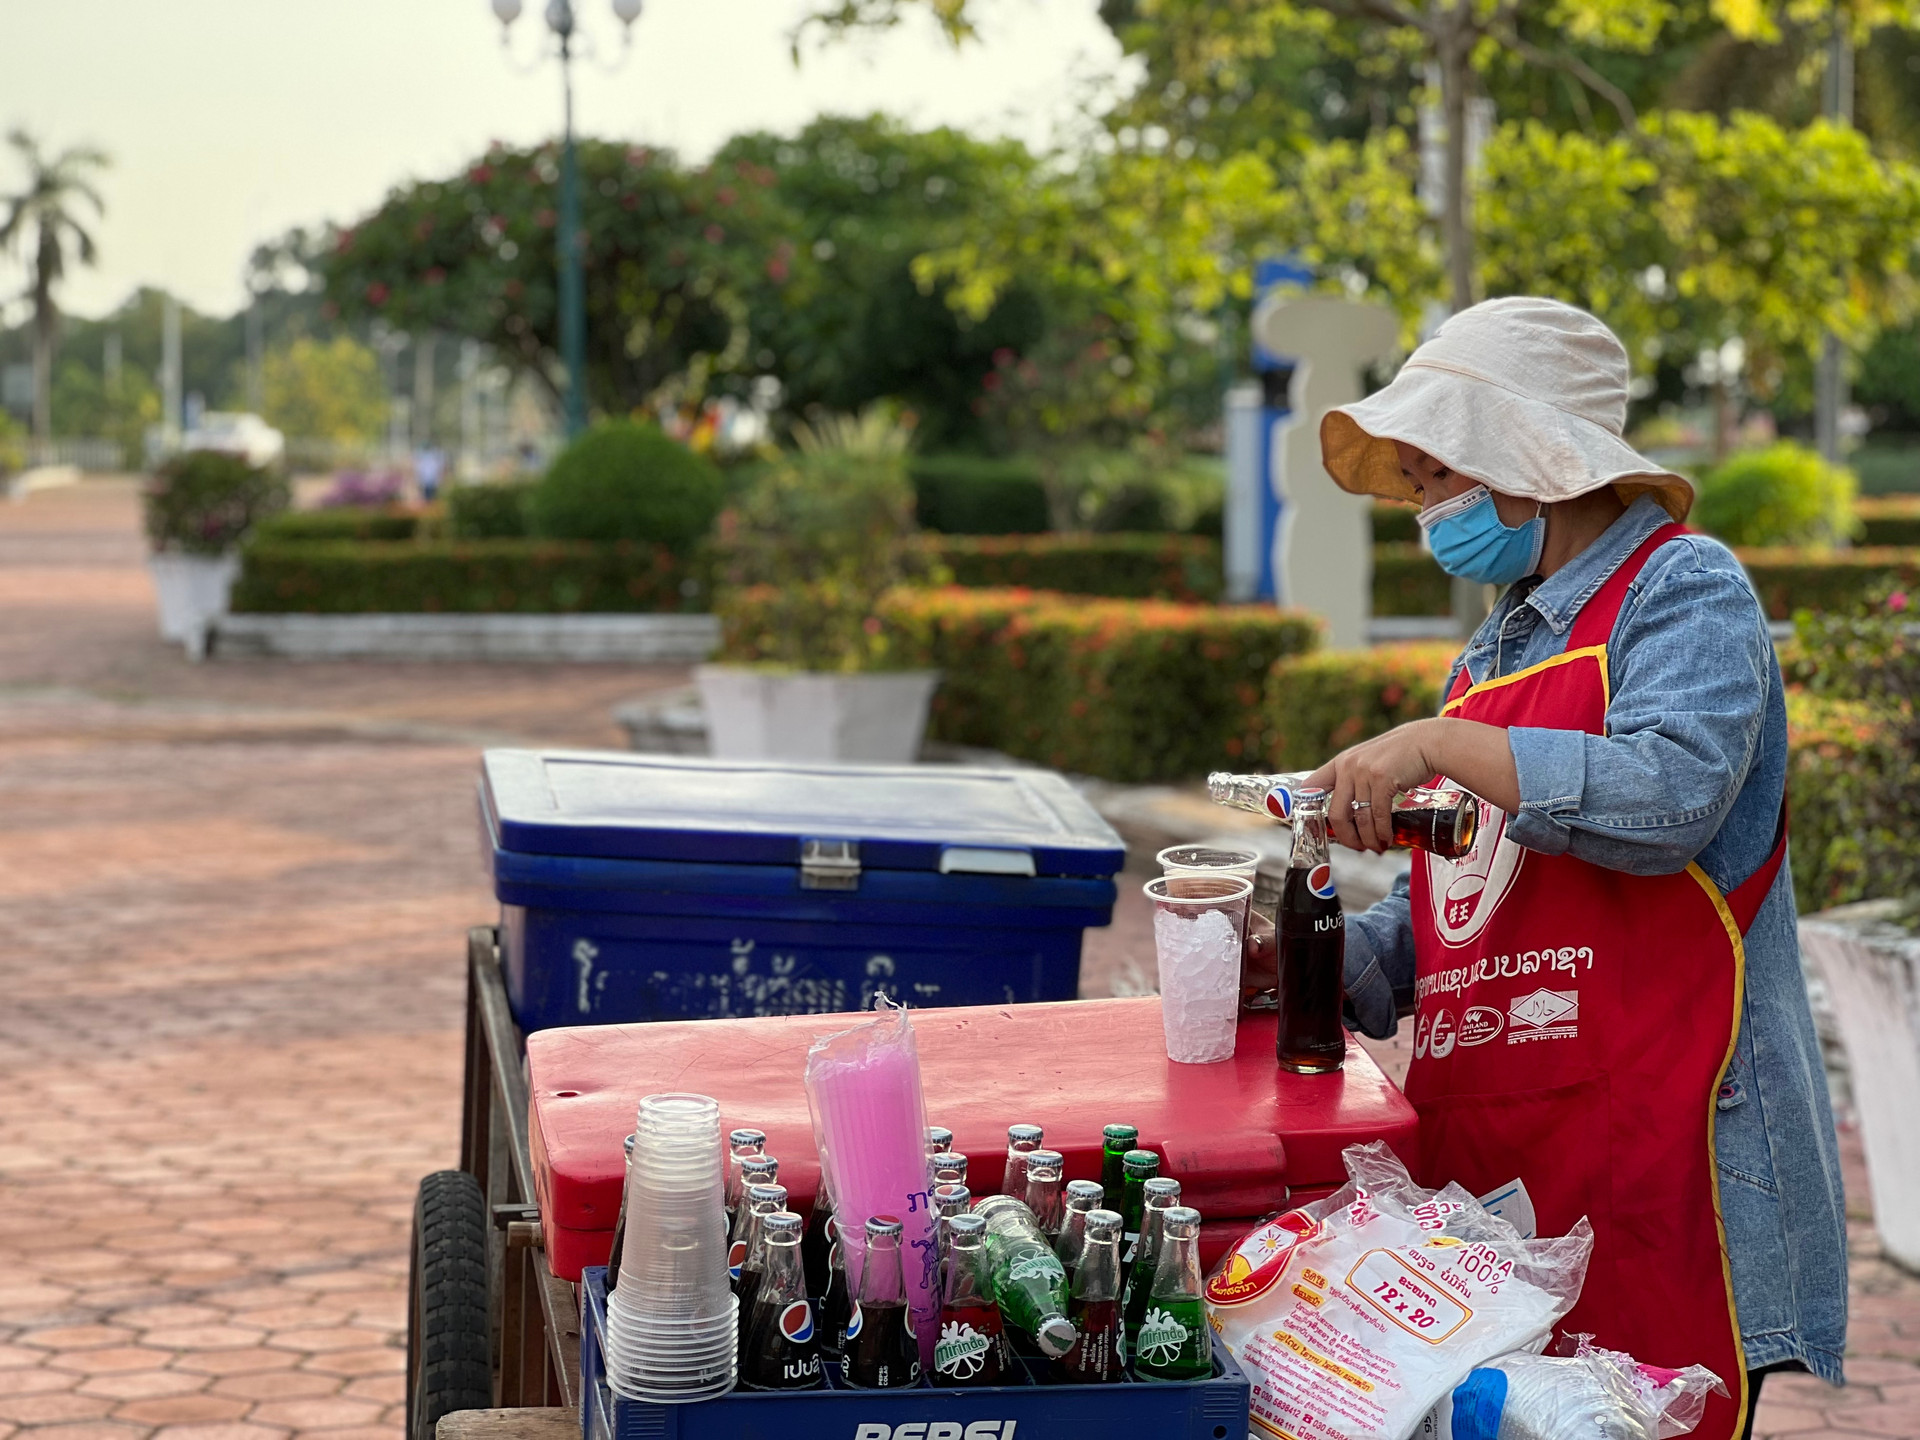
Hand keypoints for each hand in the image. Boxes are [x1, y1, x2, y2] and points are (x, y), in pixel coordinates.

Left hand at [1305, 718, 1443, 852]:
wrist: (1426, 742)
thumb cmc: (1399, 756)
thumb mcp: (1368, 761)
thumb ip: (1354, 780)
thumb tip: (1348, 814)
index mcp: (1340, 763)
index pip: (1311, 786)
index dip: (1306, 809)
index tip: (1313, 828)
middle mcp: (1348, 767)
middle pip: (1337, 814)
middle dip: (1347, 837)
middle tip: (1357, 847)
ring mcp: (1364, 772)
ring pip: (1360, 818)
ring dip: (1369, 838)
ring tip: (1376, 847)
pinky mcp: (1383, 779)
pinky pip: (1379, 814)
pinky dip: (1383, 832)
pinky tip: (1387, 839)